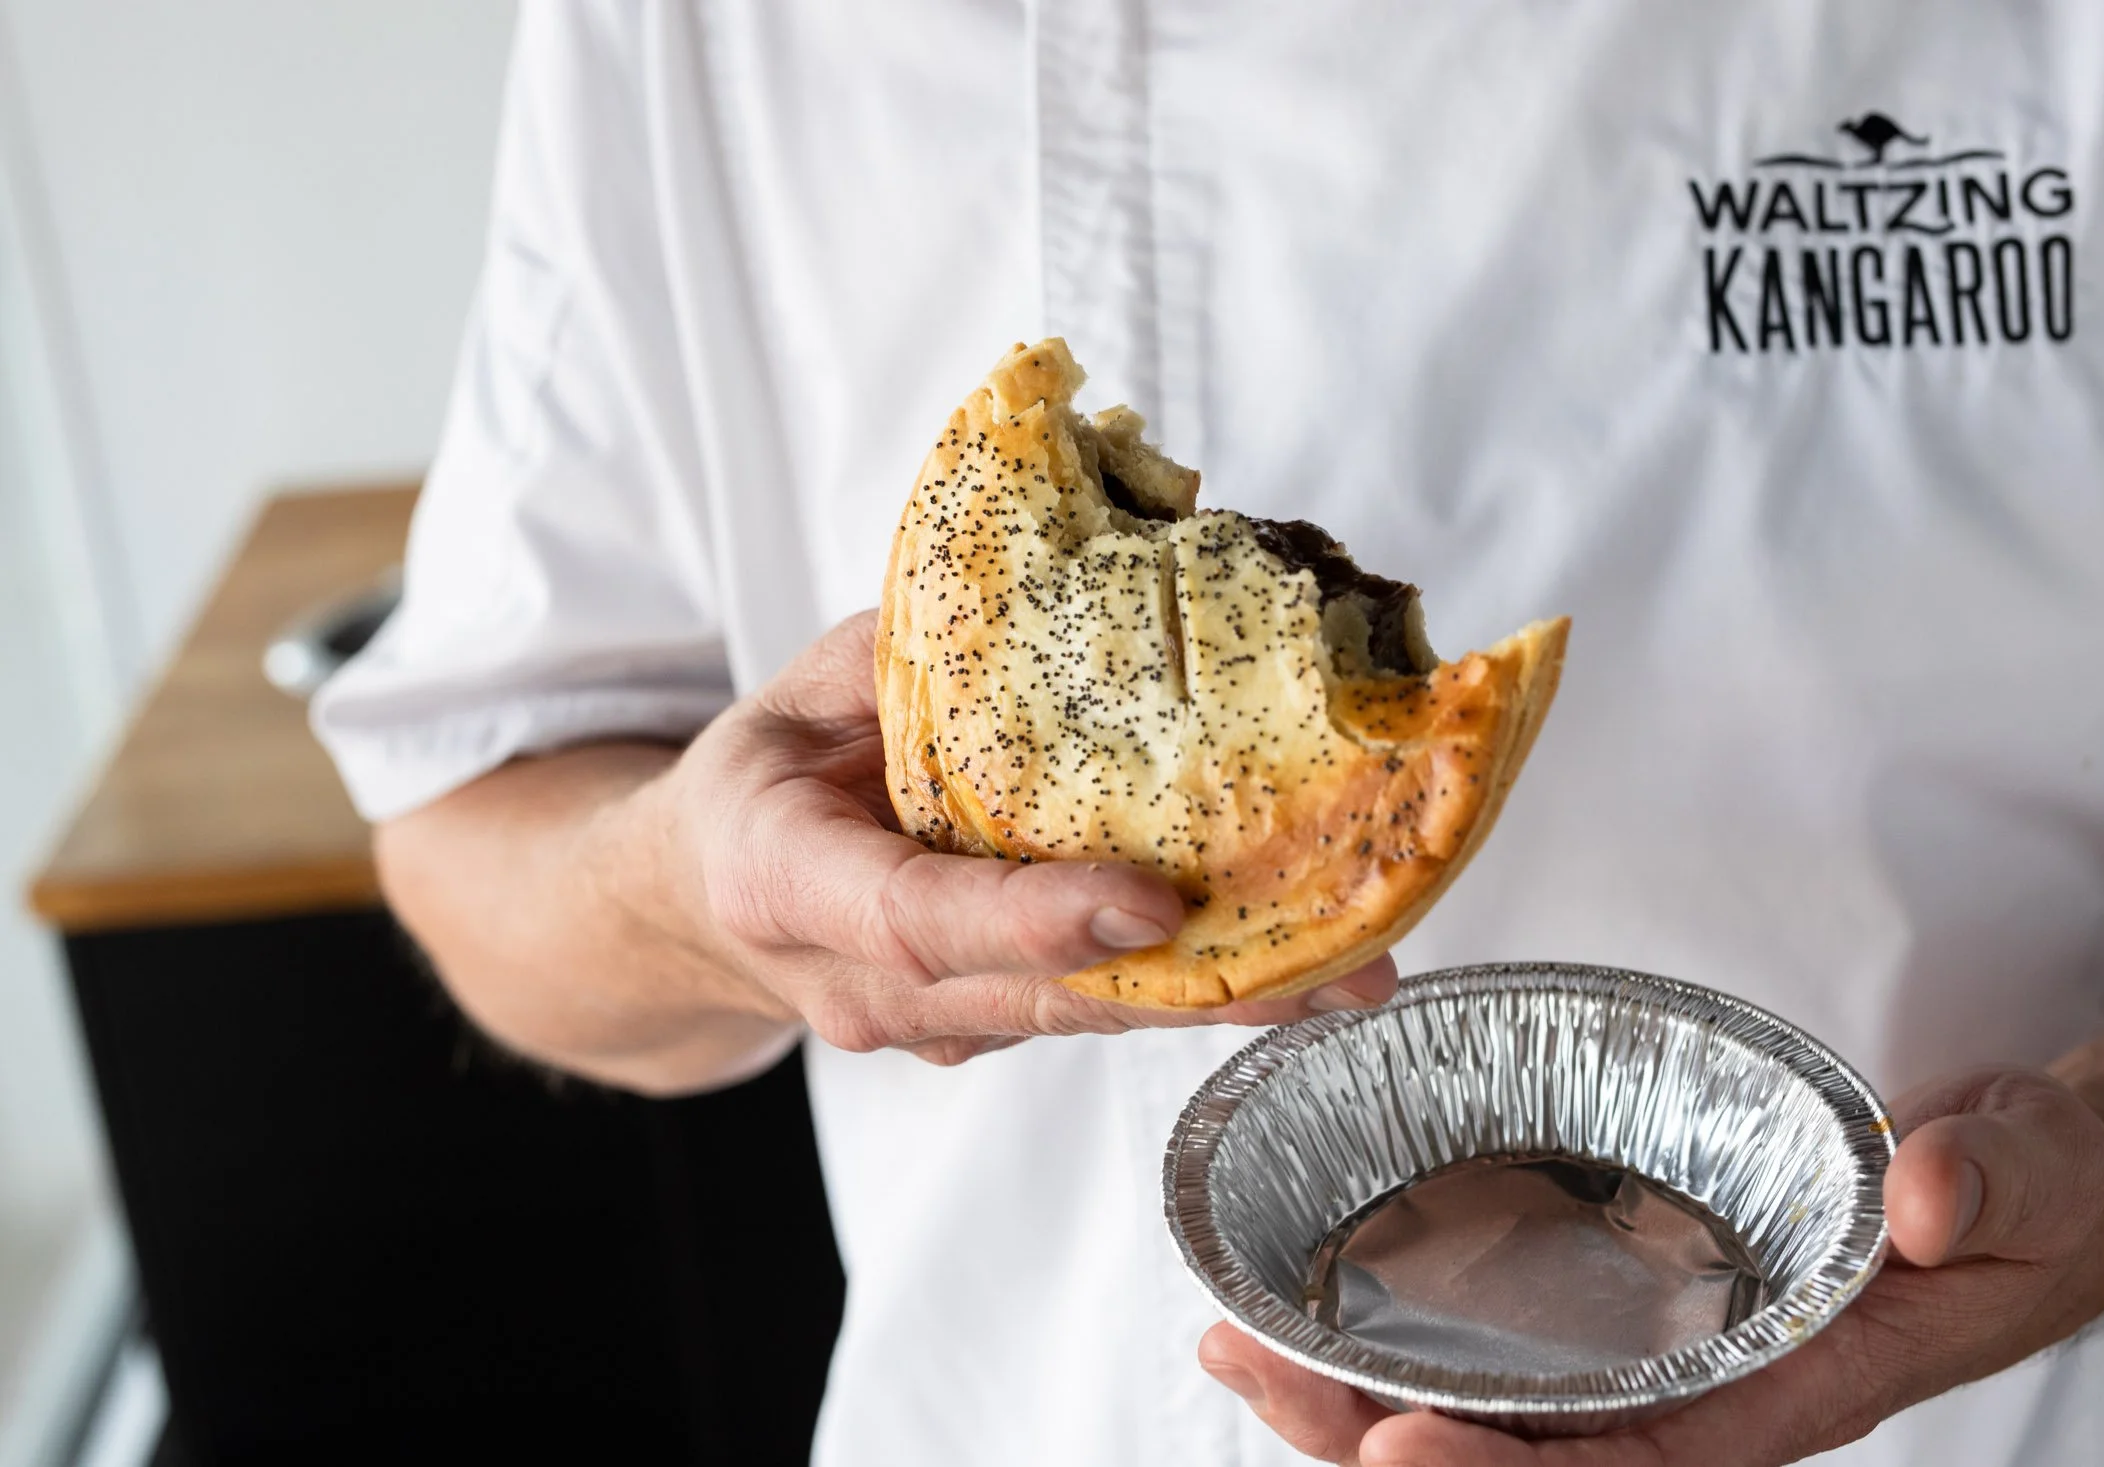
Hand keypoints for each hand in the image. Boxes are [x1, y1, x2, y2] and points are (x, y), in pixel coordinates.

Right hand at [647, 610, 1397, 1065]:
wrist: (705, 895)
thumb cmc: (766, 775)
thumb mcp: (808, 685)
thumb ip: (918, 658)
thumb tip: (1073, 585)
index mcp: (785, 883)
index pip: (916, 918)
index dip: (1034, 920)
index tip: (1149, 907)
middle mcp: (861, 983)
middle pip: (1036, 998)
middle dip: (1189, 987)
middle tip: (1329, 972)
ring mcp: (929, 1021)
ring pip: (1082, 1019)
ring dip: (1220, 1000)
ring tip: (1354, 973)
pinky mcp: (988, 1025)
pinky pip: (1091, 1010)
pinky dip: (1190, 988)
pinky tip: (1299, 965)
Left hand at [1198, 1066, 2103, 1465]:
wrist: (1999, 1182)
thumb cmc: (2012, 1195)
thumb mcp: (2027, 1173)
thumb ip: (1988, 1182)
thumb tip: (1927, 1196)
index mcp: (1776, 1396)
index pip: (1628, 1465)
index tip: (1401, 1442)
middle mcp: (1690, 1392)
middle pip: (1516, 1451)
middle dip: (1376, 1434)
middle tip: (1254, 1373)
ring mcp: (1645, 1351)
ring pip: (1481, 1402)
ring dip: (1353, 1391)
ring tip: (1235, 1349)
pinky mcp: (1616, 1296)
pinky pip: (1493, 1335)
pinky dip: (1392, 1326)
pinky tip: (1298, 1304)